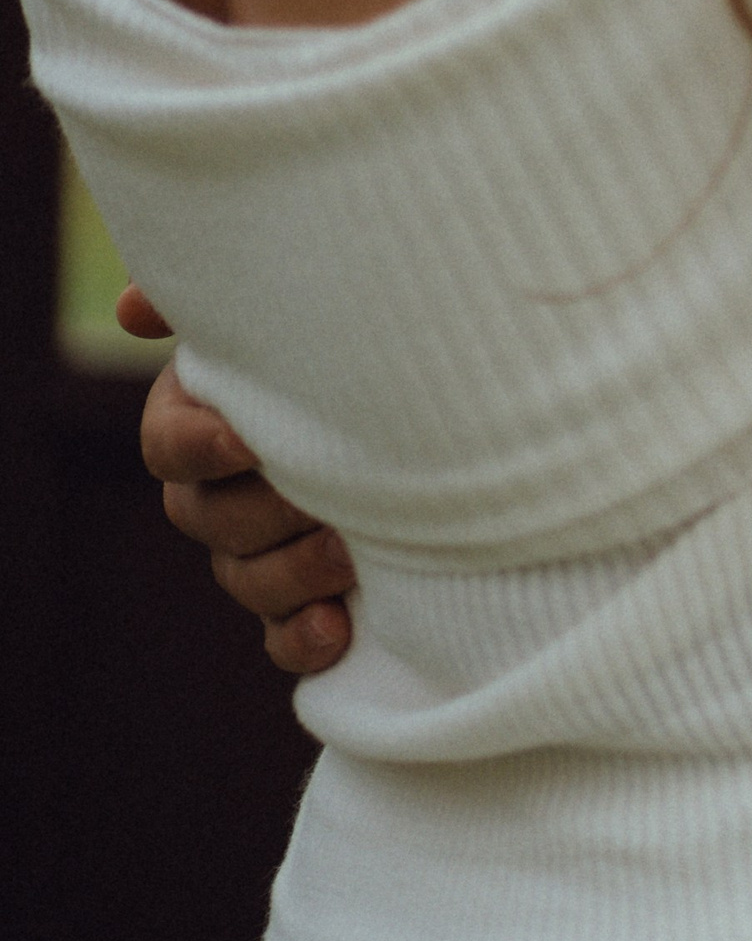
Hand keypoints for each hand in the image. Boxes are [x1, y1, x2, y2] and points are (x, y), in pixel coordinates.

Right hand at [123, 287, 355, 674]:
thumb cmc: (350, 337)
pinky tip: (340, 629)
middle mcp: (219, 490)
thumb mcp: (300, 304)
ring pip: (246, 578)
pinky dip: (305, 639)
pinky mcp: (306, 600)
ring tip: (352, 553)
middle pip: (207, 517)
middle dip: (265, 510)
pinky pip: (284, 638)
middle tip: (327, 494)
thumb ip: (219, 301)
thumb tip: (135, 310)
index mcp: (205, 418)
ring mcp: (259, 550)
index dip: (198, 446)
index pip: (167, 442)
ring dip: (292, 572)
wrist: (427, 394)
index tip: (247, 441)